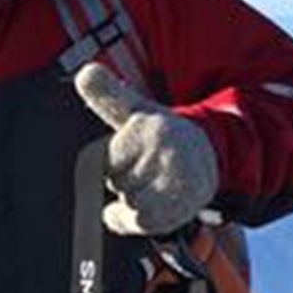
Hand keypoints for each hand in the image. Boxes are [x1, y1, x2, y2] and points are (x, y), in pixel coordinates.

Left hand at [73, 63, 217, 236]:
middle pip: (117, 183)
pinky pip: (144, 221)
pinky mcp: (185, 203)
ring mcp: (178, 179)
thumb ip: (106, 93)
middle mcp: (167, 151)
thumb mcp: (132, 109)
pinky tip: (145, 205)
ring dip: (131, 200)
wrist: (207, 155)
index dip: (111, 163)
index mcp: (150, 127)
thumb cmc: (156, 134)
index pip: (105, 161)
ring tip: (148, 183)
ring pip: (130, 203)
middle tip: (142, 168)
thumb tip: (85, 72)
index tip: (128, 153)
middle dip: (122, 181)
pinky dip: (135, 219)